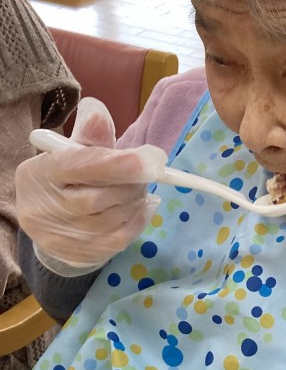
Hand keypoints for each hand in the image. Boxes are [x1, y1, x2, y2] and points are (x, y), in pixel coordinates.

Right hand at [16, 97, 166, 270]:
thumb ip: (90, 134)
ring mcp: (64, 235)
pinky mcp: (81, 254)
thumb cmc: (65, 177)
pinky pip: (121, 237)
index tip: (155, 158)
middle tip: (148, 171)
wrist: (45, 218)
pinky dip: (139, 220)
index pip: (86, 167)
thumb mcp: (70, 150)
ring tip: (139, 188)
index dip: (125, 163)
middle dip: (135, 182)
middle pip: (104, 196)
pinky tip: (143, 207)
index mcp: (45, 172)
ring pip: (116, 217)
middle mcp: (48, 207)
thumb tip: (100, 115)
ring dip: (138, 200)